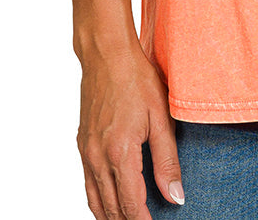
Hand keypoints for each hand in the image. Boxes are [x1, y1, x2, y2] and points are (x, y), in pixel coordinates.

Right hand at [77, 44, 183, 218]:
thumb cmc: (137, 79)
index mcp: (119, 152)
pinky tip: (110, 205)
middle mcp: (97, 157)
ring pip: (95, 201)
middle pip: (111, 209)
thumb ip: (167, 160)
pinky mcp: (82, 145)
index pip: (130, 204)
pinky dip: (98, 202)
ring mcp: (86, 152)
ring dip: (111, 217)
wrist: (107, 55)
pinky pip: (87, 184)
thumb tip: (176, 197)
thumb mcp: (161, 118)